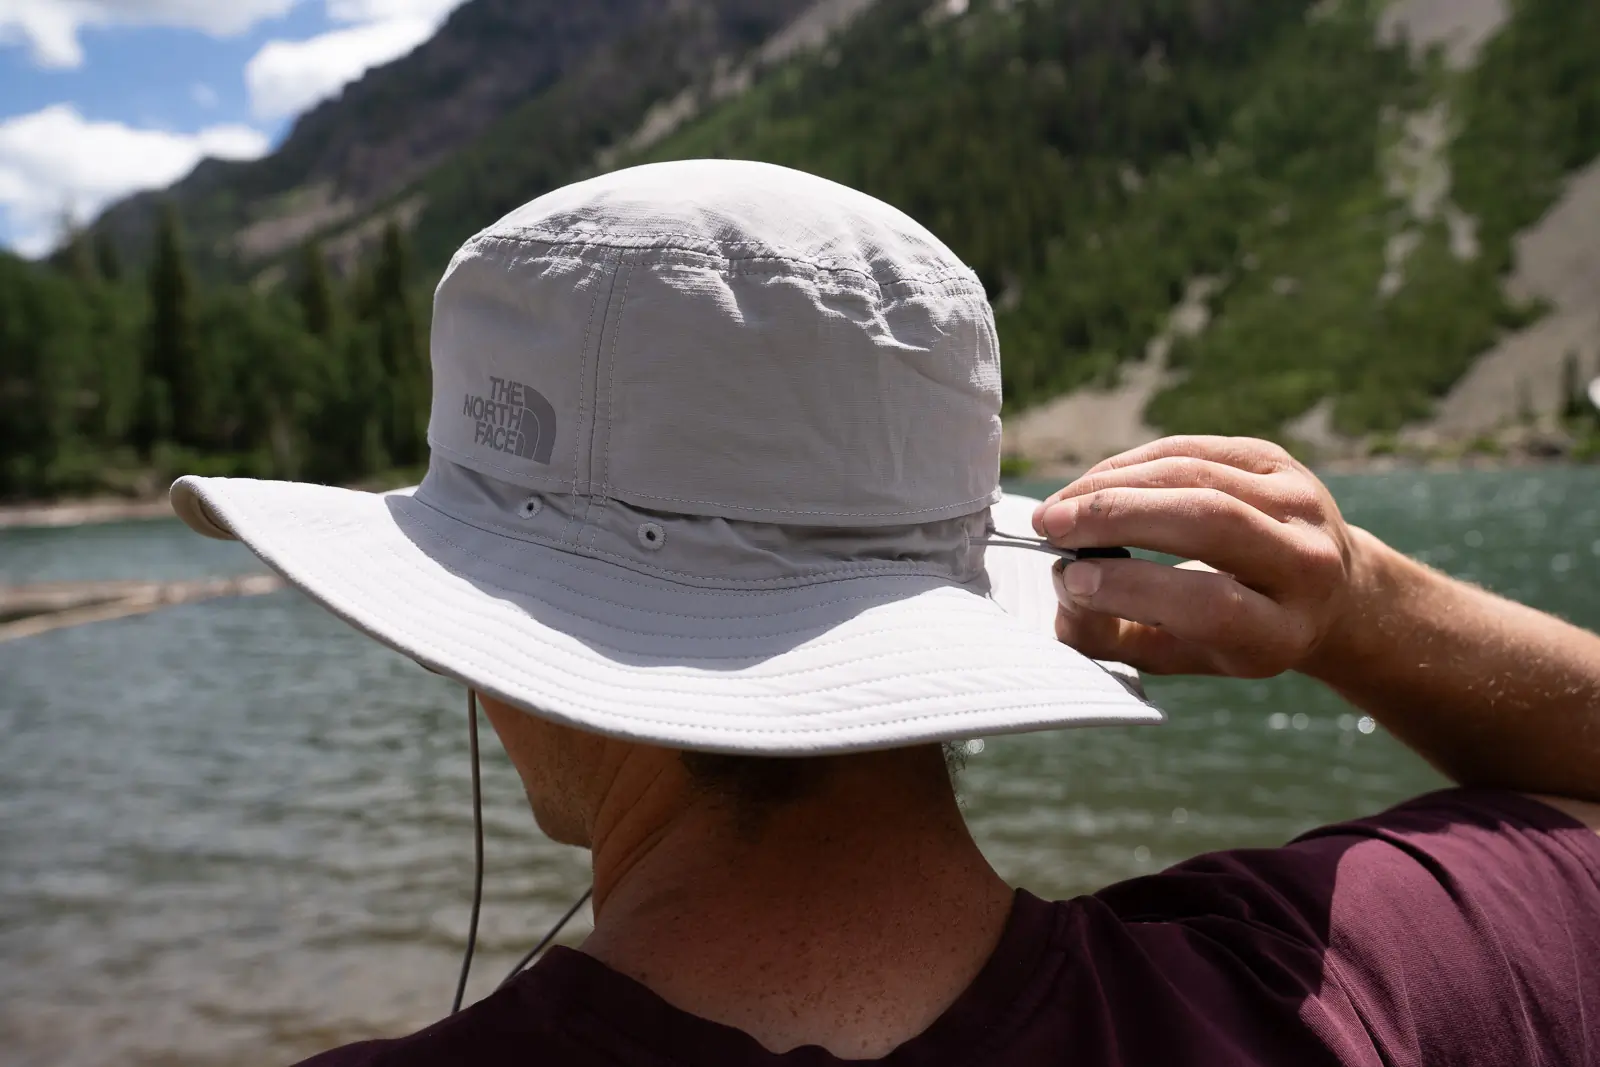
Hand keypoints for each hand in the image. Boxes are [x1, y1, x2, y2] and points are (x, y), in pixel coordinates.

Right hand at [1032, 436, 1362, 677]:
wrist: (1327, 591)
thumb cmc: (1234, 632)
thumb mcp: (1182, 656)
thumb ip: (1116, 637)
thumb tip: (1065, 590)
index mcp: (1285, 630)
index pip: (1210, 603)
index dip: (1134, 589)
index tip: (1072, 580)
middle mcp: (1307, 561)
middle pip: (1207, 521)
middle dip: (1116, 518)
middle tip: (1051, 527)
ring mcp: (1298, 499)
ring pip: (1191, 475)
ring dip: (1110, 485)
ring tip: (1058, 508)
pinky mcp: (1275, 459)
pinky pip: (1188, 449)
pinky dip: (1128, 466)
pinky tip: (1091, 486)